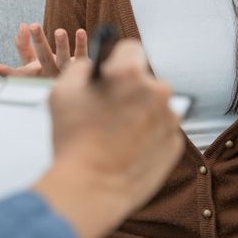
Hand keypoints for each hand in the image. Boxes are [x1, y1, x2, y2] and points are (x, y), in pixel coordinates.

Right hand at [0, 23, 87, 77]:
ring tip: (59, 31)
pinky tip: (80, 31)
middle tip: (34, 25)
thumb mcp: (32, 63)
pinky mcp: (83, 69)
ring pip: (64, 59)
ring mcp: (67, 72)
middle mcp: (51, 74)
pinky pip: (82, 56)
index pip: (23, 67)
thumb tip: (21, 27)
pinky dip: (81, 44)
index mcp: (37, 73)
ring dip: (62, 45)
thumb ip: (24, 46)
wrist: (75, 92)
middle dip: (38, 41)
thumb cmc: (49, 73)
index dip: (13, 62)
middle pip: (44, 57)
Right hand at [34, 39, 183, 237]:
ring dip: (140, 113)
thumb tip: (93, 66)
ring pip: (154, 106)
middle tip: (108, 110)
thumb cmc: (73, 138)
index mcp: (131, 73)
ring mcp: (170, 118)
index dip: (116, 59)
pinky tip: (127, 149)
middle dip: (128, 90)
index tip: (110, 72)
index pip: (131, 48)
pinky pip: (161, 130)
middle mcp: (158, 91)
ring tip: (116, 134)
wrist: (90, 189)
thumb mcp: (62, 91)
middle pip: (143, 80)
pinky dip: (148, 136)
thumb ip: (80, 68)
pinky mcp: (174, 143)